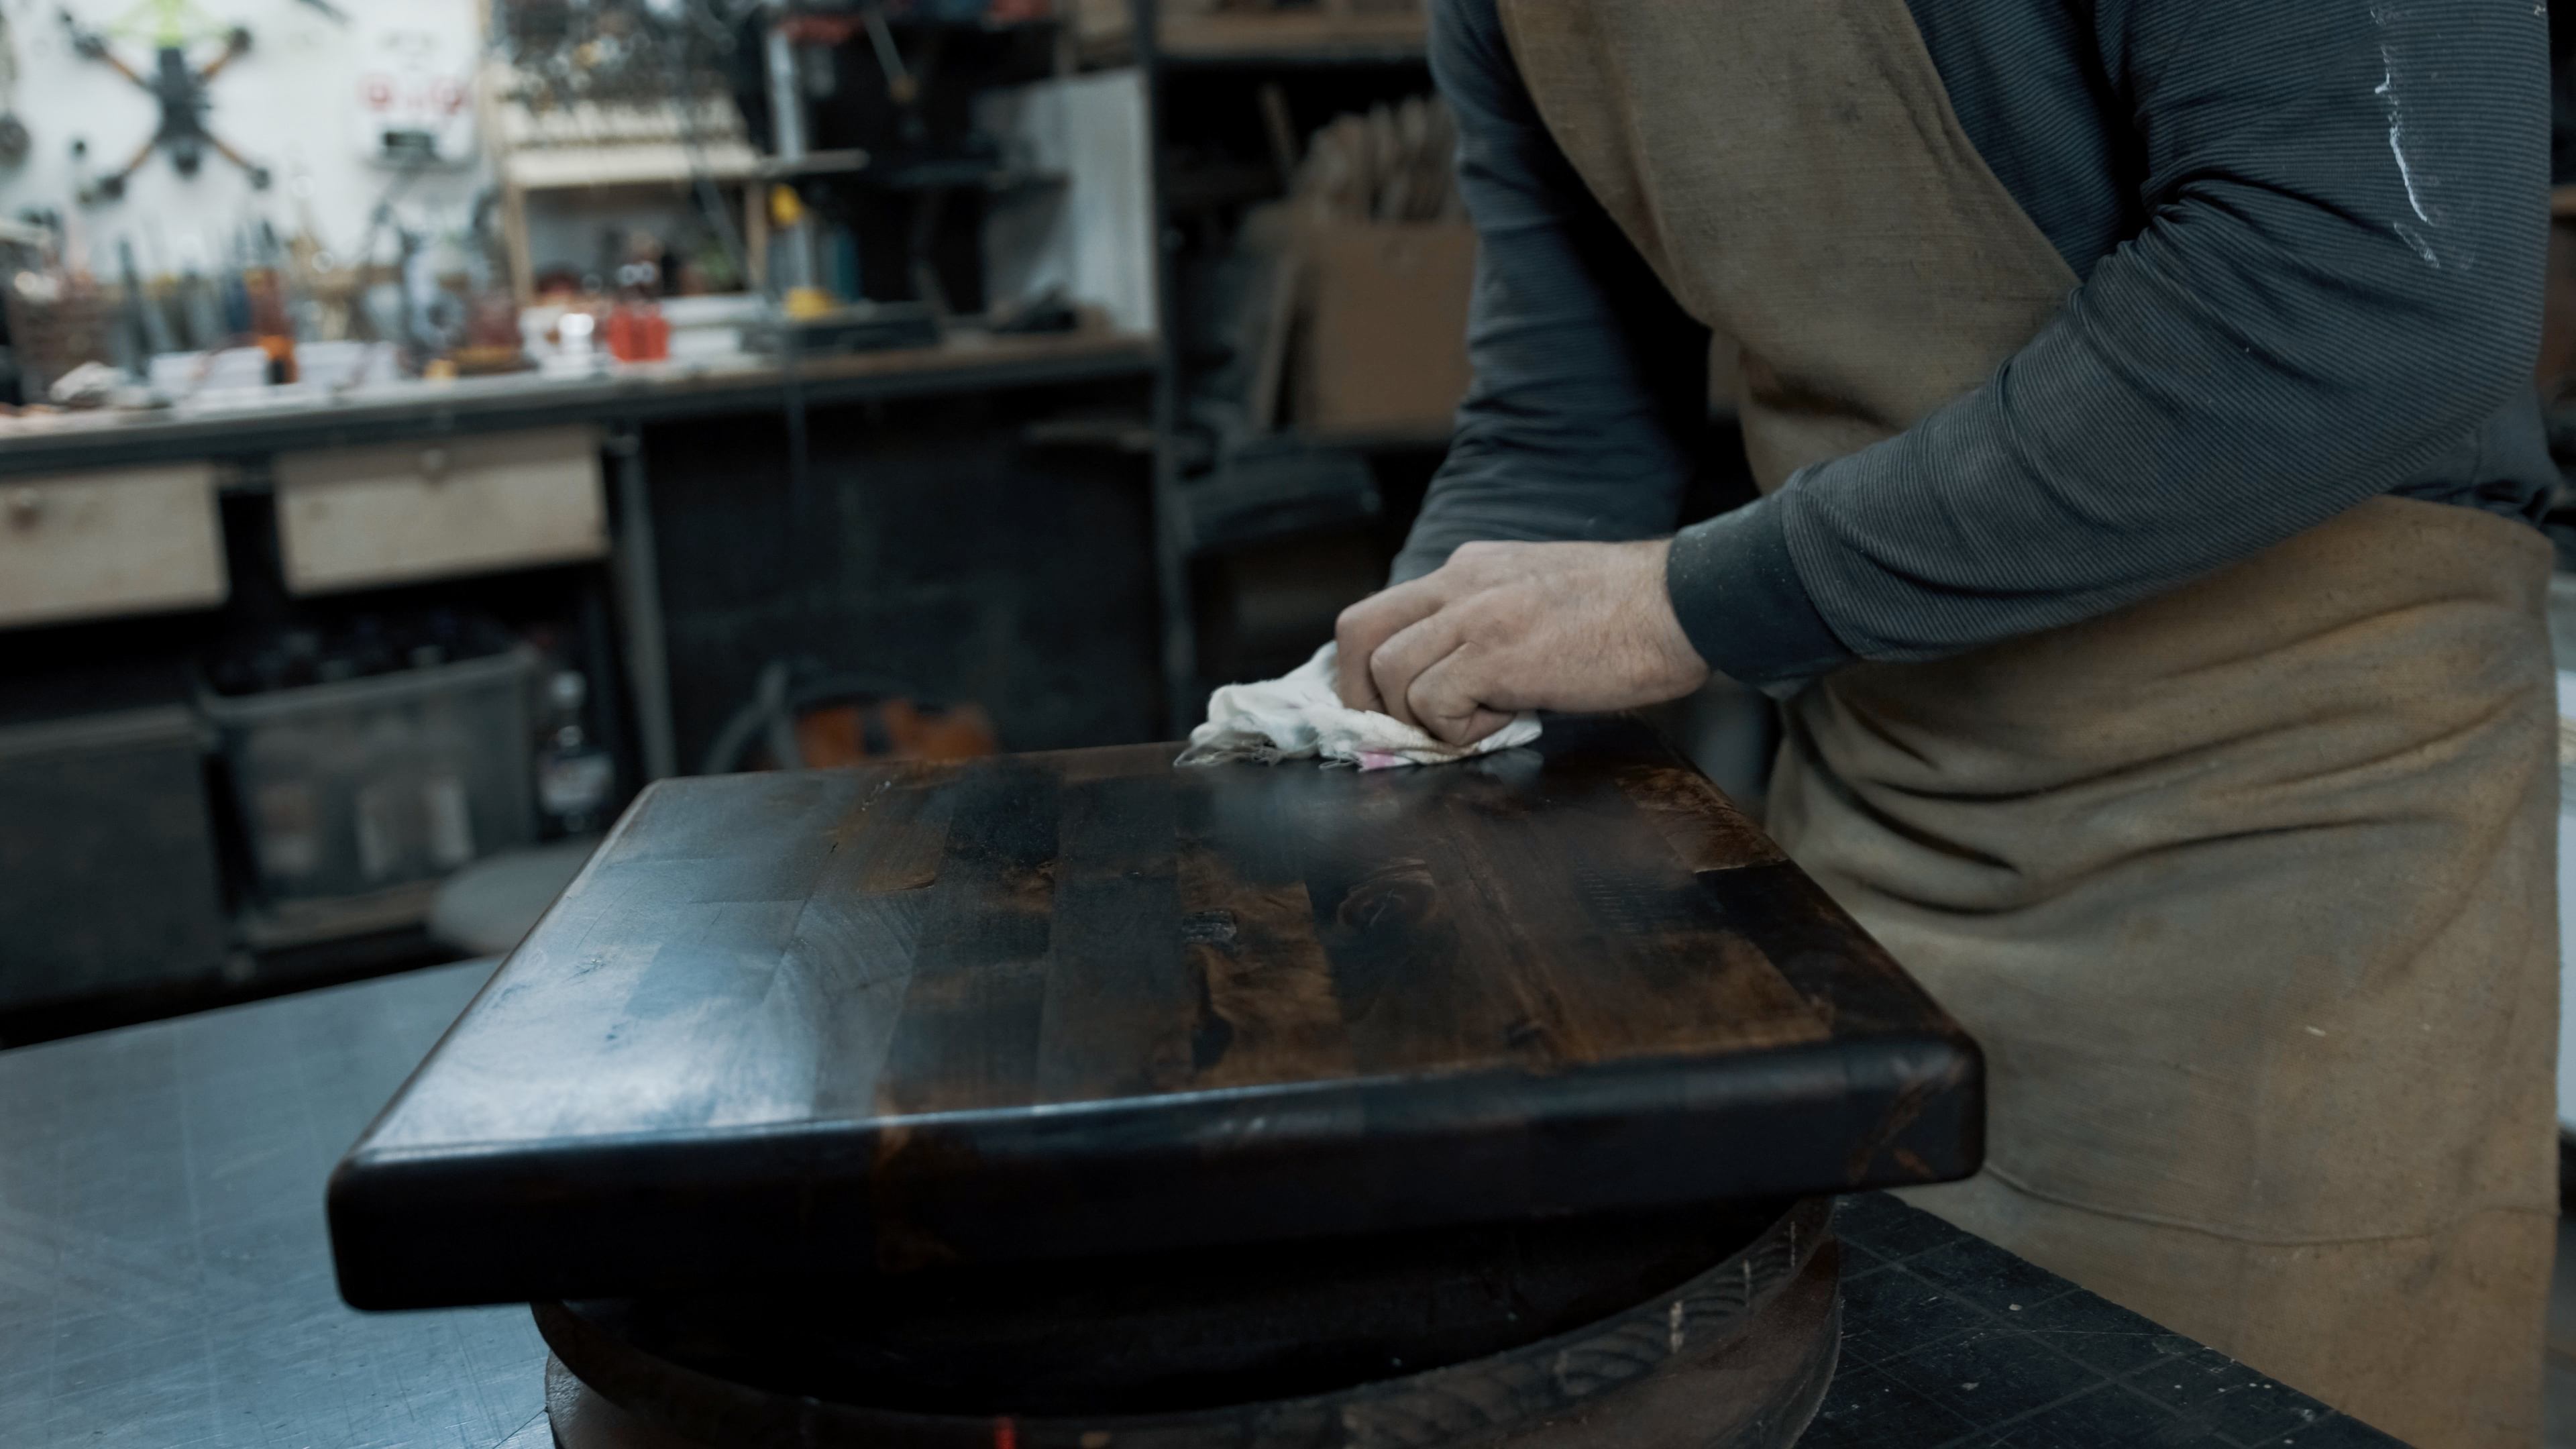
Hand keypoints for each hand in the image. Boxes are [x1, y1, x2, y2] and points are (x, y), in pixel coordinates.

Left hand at [1333, 539, 1710, 746]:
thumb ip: (1486, 627)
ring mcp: (1474, 614)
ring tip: (1484, 719)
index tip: (1385, 706)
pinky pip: (1432, 704)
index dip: (1365, 667)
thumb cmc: (1628, 615)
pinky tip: (1509, 720)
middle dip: (1362, 694)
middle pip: (1358, 632)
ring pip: (1390, 675)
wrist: (1685, 603)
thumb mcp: (1536, 599)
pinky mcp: (1494, 652)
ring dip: (1424, 717)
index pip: (1381, 610)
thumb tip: (1451, 684)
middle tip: (1403, 730)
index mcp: (1468, 569)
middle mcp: (1459, 581)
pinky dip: (1458, 731)